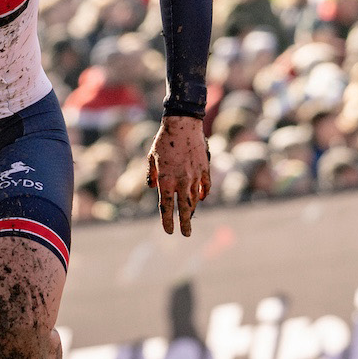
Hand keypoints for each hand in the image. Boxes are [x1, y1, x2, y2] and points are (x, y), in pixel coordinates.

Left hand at [146, 115, 210, 236]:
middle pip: (184, 208)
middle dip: (185, 223)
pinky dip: (203, 194)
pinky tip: (201, 199)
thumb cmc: (164, 140)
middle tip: (186, 234)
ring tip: (190, 217)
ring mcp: (194, 176)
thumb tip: (153, 187)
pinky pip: (205, 186)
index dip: (167, 221)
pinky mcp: (204, 169)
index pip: (166, 207)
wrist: (183, 124)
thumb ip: (152, 174)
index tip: (169, 231)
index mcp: (166, 180)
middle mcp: (181, 181)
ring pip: (195, 199)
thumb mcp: (151, 157)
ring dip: (192, 209)